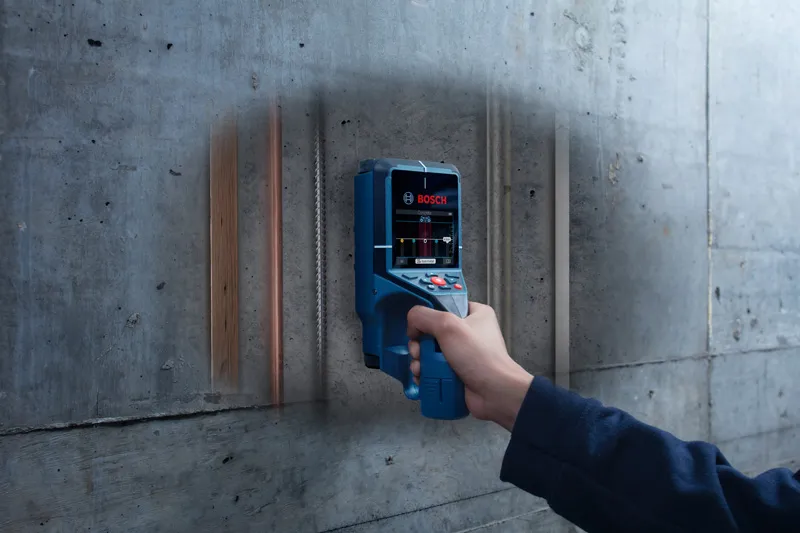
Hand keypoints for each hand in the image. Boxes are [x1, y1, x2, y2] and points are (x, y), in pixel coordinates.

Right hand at [406, 302, 532, 430]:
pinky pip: (434, 370)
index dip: (427, 316)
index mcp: (474, 314)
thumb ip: (424, 316)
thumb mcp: (449, 326)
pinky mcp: (456, 372)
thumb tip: (412, 322)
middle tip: (419, 352)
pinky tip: (422, 378)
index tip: (418, 327)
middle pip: (432, 333)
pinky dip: (426, 374)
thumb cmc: (481, 357)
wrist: (495, 394)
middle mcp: (468, 333)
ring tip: (420, 368)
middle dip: (420, 345)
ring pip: (430, 353)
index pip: (443, 306)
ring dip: (420, 362)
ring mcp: (462, 355)